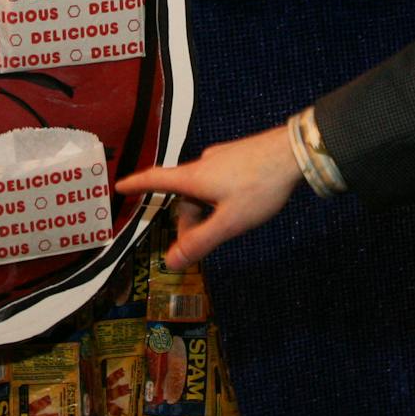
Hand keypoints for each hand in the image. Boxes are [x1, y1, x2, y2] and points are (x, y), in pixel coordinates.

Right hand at [117, 124, 300, 268]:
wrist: (295, 153)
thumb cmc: (260, 187)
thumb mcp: (229, 222)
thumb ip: (201, 242)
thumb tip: (170, 262)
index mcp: (194, 178)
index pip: (156, 179)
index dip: (137, 184)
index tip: (119, 186)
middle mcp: (203, 164)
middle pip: (184, 195)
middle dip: (187, 221)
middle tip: (200, 246)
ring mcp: (222, 158)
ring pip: (203, 189)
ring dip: (206, 211)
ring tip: (227, 226)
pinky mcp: (238, 156)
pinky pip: (218, 180)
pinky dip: (218, 198)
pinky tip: (239, 206)